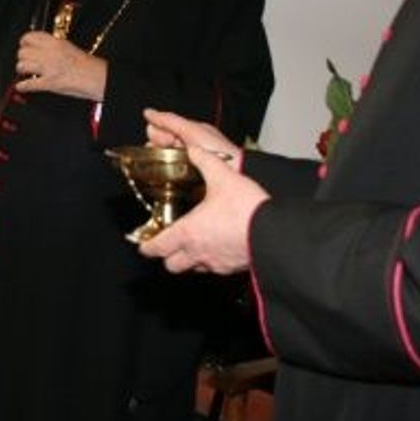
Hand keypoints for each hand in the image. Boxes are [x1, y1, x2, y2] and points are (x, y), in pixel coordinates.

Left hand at [14, 32, 107, 100]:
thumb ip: (53, 46)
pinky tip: (21, 86)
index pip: (30, 37)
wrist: (98, 77)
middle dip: (22, 58)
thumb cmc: (87, 65)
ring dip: (21, 70)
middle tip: (25, 61)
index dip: (24, 42)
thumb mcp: (69, 47)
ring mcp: (48, 68)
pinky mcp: (49, 83)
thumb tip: (41, 48)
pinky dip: (23, 86)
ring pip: (22, 66)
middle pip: (23, 52)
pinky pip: (29, 84)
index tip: (24, 46)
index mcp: (55, 43)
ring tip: (24, 72)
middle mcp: (49, 53)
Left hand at [138, 108, 267, 273]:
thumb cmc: (247, 209)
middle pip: (171, 265)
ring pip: (192, 269)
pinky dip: (210, 261)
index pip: (158, 247)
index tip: (144, 245)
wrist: (276, 233)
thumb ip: (204, 161)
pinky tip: (217, 247)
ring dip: (188, 260)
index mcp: (189, 232)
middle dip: (167, 256)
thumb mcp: (223, 177)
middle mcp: (198, 252)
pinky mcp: (232, 268)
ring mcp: (216, 263)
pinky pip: (214, 269)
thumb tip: (194, 150)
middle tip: (167, 245)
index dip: (147, 246)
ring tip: (191, 246)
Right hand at [145, 112, 242, 168]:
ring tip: (161, 164)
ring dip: (162, 163)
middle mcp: (192, 148)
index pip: (166, 130)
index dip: (157, 133)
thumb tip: (149, 113)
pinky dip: (169, 176)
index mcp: (193, 133)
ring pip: (168, 162)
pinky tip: (168, 177)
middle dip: (158, 148)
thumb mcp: (191, 130)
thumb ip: (169, 121)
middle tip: (158, 151)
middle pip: (165, 146)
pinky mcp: (192, 181)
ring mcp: (192, 164)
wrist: (235, 174)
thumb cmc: (220, 151)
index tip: (153, 139)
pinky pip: (175, 177)